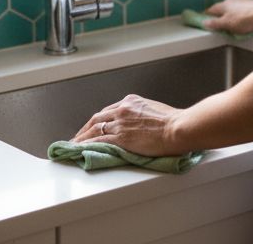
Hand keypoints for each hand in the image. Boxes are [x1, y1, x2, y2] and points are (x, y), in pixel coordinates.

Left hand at [72, 95, 186, 155]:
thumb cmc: (175, 122)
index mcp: (131, 101)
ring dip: (81, 138)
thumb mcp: (155, 111)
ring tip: (73, 146)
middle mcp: (122, 109)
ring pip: (94, 129)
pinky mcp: (121, 137)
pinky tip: (80, 151)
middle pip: (97, 118)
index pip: (108, 110)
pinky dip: (86, 146)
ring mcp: (120, 123)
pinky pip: (98, 142)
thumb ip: (142, 115)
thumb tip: (140, 125)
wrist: (180, 128)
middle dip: (85, 129)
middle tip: (77, 138)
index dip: (98, 120)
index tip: (93, 127)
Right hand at [204, 0, 252, 34]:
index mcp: (224, 4)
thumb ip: (215, 23)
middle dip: (219, 19)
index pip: (211, 10)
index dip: (206, 16)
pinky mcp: (251, 10)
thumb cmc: (244, 19)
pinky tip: (242, 29)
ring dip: (230, 21)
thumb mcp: (226, 23)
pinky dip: (240, 22)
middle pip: (222, 11)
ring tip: (230, 31)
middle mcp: (232, 2)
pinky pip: (241, 17)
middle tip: (217, 29)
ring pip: (232, 14)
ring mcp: (242, 5)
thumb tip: (204, 22)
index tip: (203, 22)